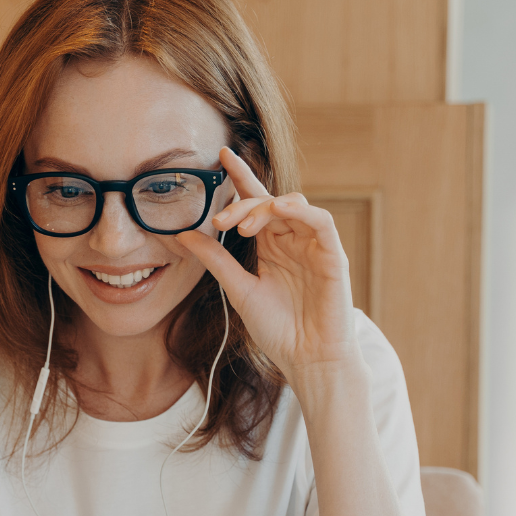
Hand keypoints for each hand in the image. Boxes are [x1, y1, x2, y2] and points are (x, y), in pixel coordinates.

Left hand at [176, 147, 360, 386]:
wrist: (307, 359)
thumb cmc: (278, 329)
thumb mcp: (238, 289)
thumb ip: (215, 259)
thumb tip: (182, 235)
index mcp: (271, 246)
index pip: (257, 202)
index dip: (242, 178)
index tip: (220, 157)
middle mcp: (293, 240)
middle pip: (270, 202)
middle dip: (243, 204)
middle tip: (220, 219)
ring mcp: (314, 246)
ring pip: (294, 205)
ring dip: (266, 208)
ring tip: (242, 226)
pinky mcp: (333, 255)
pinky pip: (320, 221)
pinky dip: (299, 211)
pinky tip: (278, 212)